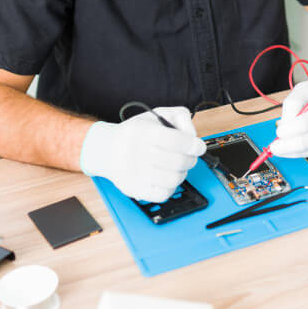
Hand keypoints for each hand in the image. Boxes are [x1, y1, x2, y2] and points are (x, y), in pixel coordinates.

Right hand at [79, 106, 205, 201]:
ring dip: (182, 172)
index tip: (199, 146)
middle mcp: (136, 152)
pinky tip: (167, 176)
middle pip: (177, 161)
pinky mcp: (135, 189)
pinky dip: (171, 186)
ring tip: (178, 166)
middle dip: (191, 159)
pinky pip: (163, 194)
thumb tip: (192, 136)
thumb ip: (180, 117)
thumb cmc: (137, 132)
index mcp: (142, 131)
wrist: (108, 149)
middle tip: (190, 156)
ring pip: (173, 179)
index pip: (174, 140)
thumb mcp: (157, 114)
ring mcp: (134, 173)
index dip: (192, 144)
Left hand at [270, 70, 307, 157]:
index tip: (279, 131)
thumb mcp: (303, 89)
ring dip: (295, 152)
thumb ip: (292, 105)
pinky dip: (302, 153)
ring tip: (281, 148)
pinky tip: (291, 148)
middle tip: (276, 147)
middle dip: (292, 146)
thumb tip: (284, 127)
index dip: (292, 129)